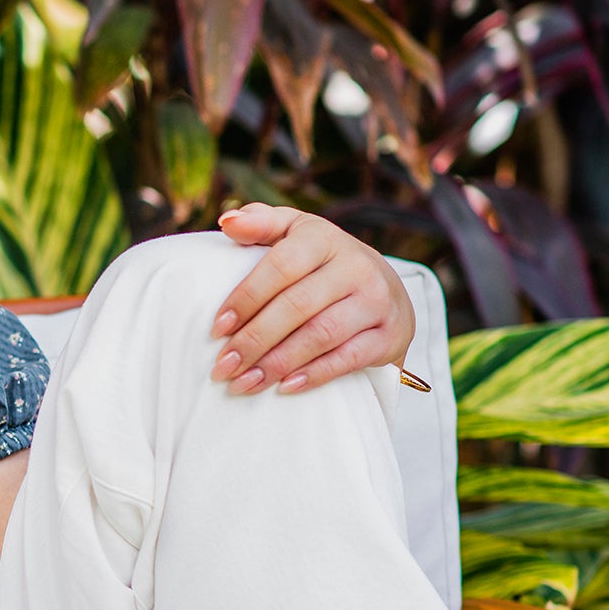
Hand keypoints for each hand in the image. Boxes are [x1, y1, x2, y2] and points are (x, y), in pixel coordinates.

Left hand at [207, 203, 413, 394]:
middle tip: (223, 366)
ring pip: (321, 335)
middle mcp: (356, 266)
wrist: (385, 287)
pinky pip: (349, 358)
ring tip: (245, 383)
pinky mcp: (391, 335)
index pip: (281, 266)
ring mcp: (378, 301)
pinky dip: (315, 375)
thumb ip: (260, 223)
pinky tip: (285, 387)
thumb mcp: (294, 233)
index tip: (217, 328)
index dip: (247, 298)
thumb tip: (226, 221)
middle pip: (297, 306)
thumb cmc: (322, 261)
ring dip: (278, 363)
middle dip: (254, 339)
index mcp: (325, 238)